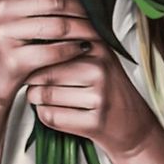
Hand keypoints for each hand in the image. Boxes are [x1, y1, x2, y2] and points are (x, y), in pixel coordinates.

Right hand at [0, 0, 95, 109]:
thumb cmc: (11, 42)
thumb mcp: (13, 12)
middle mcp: (2, 10)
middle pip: (55, 2)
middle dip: (82, 11)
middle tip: (100, 16)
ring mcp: (5, 35)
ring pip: (58, 27)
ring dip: (84, 31)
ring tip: (97, 34)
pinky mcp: (13, 59)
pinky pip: (54, 51)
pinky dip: (73, 50)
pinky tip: (84, 49)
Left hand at [25, 27, 163, 160]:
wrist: (134, 126)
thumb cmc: (108, 90)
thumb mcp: (98, 59)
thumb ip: (70, 45)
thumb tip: (29, 37)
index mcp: (99, 47)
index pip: (52, 46)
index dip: (36, 57)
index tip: (32, 62)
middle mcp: (100, 69)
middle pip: (44, 73)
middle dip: (32, 82)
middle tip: (36, 85)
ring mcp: (99, 96)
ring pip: (44, 96)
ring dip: (36, 100)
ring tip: (45, 99)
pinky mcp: (93, 122)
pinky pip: (51, 117)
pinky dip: (46, 116)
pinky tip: (56, 112)